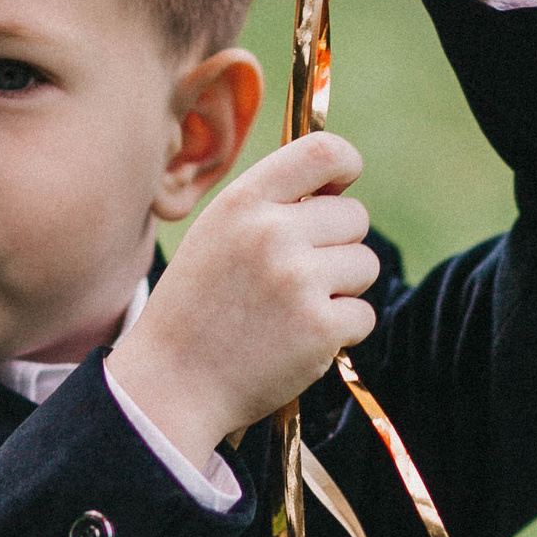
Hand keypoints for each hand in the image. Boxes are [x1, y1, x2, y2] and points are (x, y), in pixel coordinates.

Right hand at [108, 133, 380, 468]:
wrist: (170, 384)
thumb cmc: (196, 310)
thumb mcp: (214, 236)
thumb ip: (267, 207)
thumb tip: (337, 191)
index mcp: (242, 203)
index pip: (321, 152)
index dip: (345, 165)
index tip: (342, 186)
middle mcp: (271, 233)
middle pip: (355, 217)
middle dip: (340, 246)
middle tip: (300, 278)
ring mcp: (298, 280)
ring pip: (366, 265)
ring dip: (343, 290)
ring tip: (295, 311)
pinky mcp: (320, 328)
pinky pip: (364, 315)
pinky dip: (342, 332)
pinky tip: (299, 342)